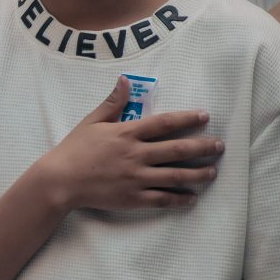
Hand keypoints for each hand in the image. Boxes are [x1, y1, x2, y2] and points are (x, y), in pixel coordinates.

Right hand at [39, 78, 224, 211]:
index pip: (164, 123)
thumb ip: (113, 103)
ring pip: (175, 176)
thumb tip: (125, 80)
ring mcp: (136, 178)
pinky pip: (162, 199)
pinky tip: (192, 198)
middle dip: (203, 147)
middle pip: (177, 150)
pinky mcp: (132, 198)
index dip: (187, 119)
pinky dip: (179, 199)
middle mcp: (136, 155)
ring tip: (213, 172)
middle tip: (220, 146)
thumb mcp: (92, 122)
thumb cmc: (74, 150)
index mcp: (127, 134)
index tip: (204, 116)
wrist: (59, 181)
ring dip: (198, 174)